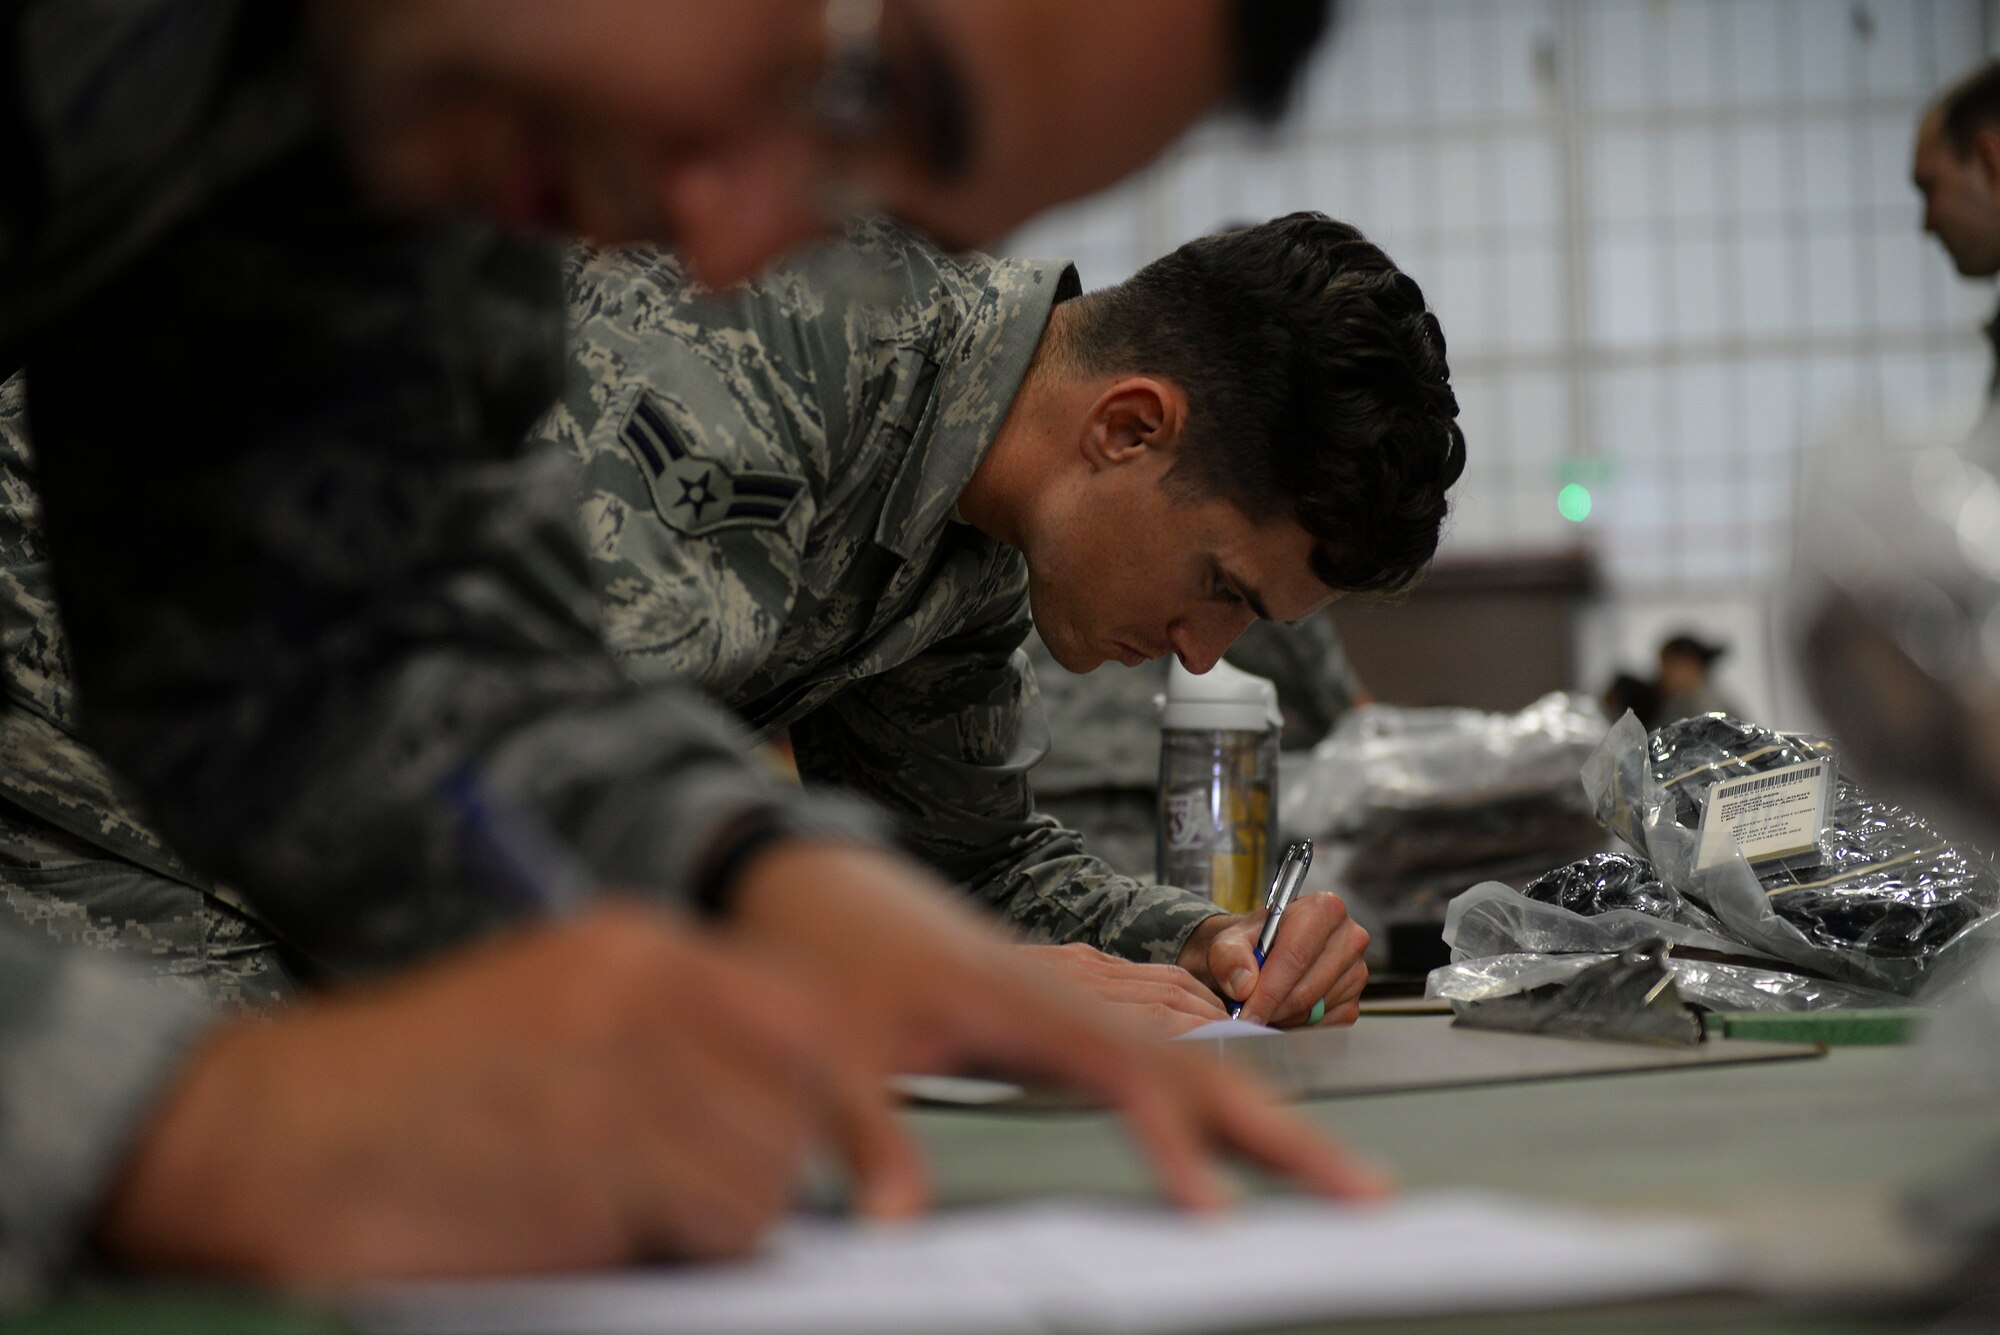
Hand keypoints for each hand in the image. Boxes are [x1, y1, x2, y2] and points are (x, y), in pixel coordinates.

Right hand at [95, 902, 919, 1281]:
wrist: (267, 1132)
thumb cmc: (414, 1096)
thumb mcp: (563, 1028)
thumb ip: (677, 1060)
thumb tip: (800, 1144)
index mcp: (639, 948)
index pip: (810, 1026)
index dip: (860, 1118)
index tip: (888, 1189)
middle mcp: (642, 990)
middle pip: (798, 1114)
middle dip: (760, 1183)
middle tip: (673, 1208)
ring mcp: (617, 1067)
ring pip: (764, 1181)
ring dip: (710, 1226)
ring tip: (611, 1213)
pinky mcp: (587, 1150)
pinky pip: (705, 1228)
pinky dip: (665, 1252)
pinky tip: (579, 1231)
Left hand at [728, 840, 1390, 1210]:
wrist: (811, 875)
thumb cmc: (821, 951)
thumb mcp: (824, 1047)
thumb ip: (866, 1134)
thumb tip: (895, 1220)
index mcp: (1022, 1000)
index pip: (1128, 1076)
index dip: (1176, 1143)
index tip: (1218, 1208)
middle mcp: (1066, 992)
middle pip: (1196, 1062)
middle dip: (1278, 1129)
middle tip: (1358, 1189)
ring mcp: (1072, 991)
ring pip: (1191, 1050)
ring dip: (1264, 1108)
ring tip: (1332, 1168)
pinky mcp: (1063, 998)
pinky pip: (1164, 1038)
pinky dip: (1220, 1078)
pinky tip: (1248, 1109)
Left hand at [1177, 893, 1368, 1027]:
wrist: (1262, 954)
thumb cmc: (1251, 943)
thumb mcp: (1228, 941)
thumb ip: (1229, 956)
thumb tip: (1244, 984)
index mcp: (1322, 908)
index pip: (1296, 957)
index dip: (1269, 990)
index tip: (1248, 1012)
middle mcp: (1349, 937)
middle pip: (1306, 988)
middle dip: (1272, 1008)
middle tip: (1248, 1015)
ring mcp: (1356, 971)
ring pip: (1314, 1010)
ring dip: (1283, 1017)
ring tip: (1263, 1006)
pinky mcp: (1355, 1001)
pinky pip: (1325, 1025)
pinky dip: (1298, 1026)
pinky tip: (1282, 1012)